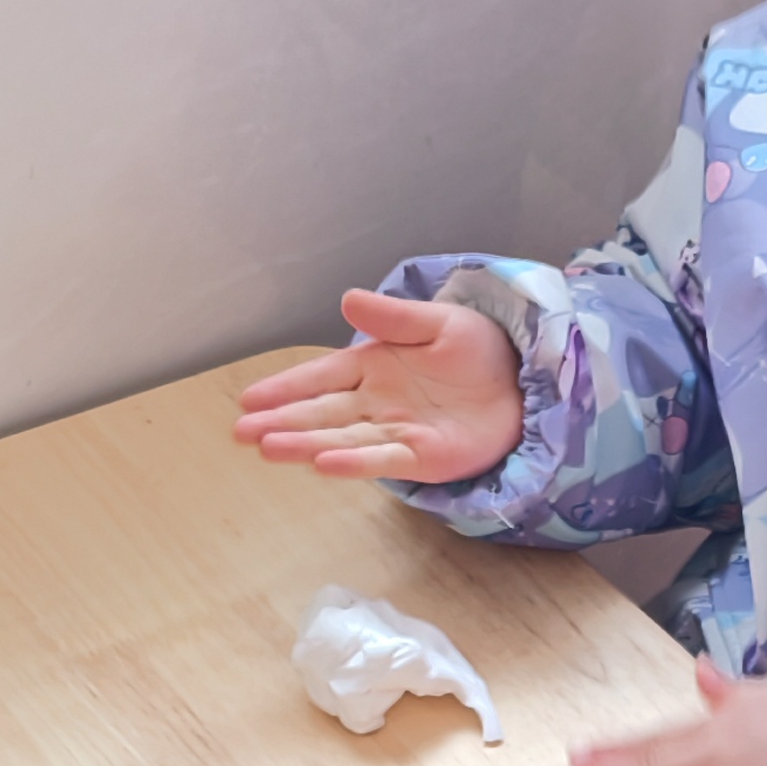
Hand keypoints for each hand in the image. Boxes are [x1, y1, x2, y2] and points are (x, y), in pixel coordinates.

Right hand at [233, 290, 527, 482]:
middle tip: (241, 432)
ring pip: (342, 439)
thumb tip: (348, 301)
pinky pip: (383, 459)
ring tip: (268, 448)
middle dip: (281, 423)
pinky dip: (354, 462)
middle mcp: (376, 403)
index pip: (320, 378)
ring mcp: (397, 432)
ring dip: (305, 444)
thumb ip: (392, 318)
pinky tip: (324, 463)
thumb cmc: (478, 351)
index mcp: (373, 367)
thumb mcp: (435, 322)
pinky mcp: (424, 457)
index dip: (285, 388)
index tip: (248, 399)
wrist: (525, 381)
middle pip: (321, 414)